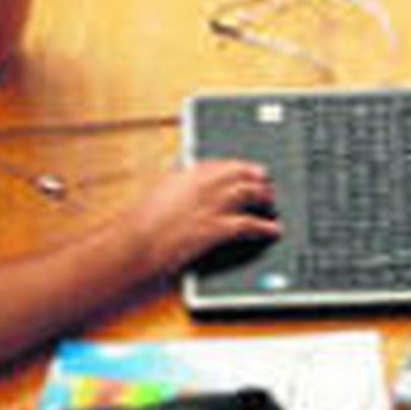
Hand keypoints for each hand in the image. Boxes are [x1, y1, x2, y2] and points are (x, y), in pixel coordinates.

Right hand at [125, 159, 279, 278]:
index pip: (223, 164)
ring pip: (250, 194)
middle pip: (241, 174)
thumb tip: (178, 164)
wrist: (137, 245)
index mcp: (188, 173)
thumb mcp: (156, 190)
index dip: (239, 167)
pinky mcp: (217, 229)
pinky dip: (265, 227)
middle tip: (267, 182)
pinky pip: (249, 224)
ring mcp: (212, 206)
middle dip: (258, 178)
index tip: (248, 169)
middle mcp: (204, 185)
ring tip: (272, 203)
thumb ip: (172, 176)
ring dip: (265, 197)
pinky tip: (273, 230)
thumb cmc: (141, 222)